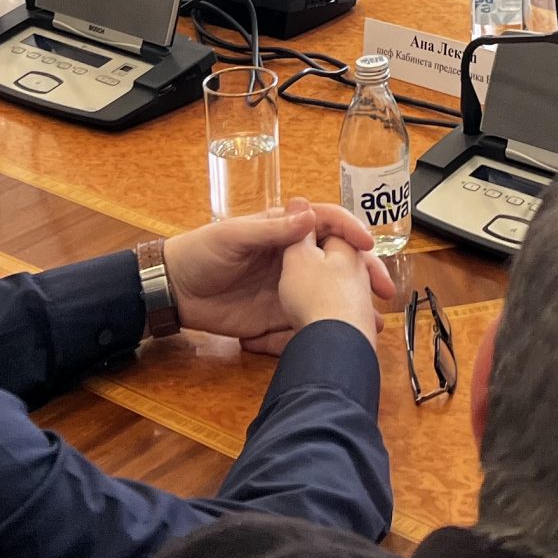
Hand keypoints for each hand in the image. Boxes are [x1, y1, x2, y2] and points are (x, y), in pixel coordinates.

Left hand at [163, 198, 394, 353]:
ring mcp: (287, 288)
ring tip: (375, 322)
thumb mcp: (233, 236)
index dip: (350, 230)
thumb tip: (309, 216)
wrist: (173, 292)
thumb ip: (271, 229)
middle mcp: (293, 258)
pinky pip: (306, 323)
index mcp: (284, 230)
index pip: (326, 224)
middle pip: (337, 262)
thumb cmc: (201, 252)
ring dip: (352, 306)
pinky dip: (324, 330)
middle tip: (383, 290)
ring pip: (329, 294)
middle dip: (364, 273)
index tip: (368, 246)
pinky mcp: (277, 317)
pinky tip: (343, 341)